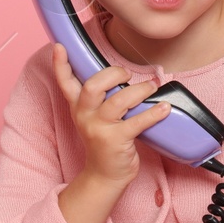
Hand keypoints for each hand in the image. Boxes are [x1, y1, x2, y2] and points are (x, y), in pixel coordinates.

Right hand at [49, 42, 171, 186]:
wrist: (104, 175)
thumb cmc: (104, 142)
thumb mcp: (93, 118)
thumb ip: (100, 98)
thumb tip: (121, 74)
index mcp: (78, 107)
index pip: (65, 82)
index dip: (61, 64)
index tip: (58, 46)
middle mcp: (85, 116)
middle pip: (93, 86)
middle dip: (113, 74)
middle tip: (127, 74)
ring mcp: (99, 129)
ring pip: (118, 101)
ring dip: (139, 90)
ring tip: (152, 87)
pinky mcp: (116, 141)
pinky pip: (137, 122)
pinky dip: (154, 113)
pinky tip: (164, 108)